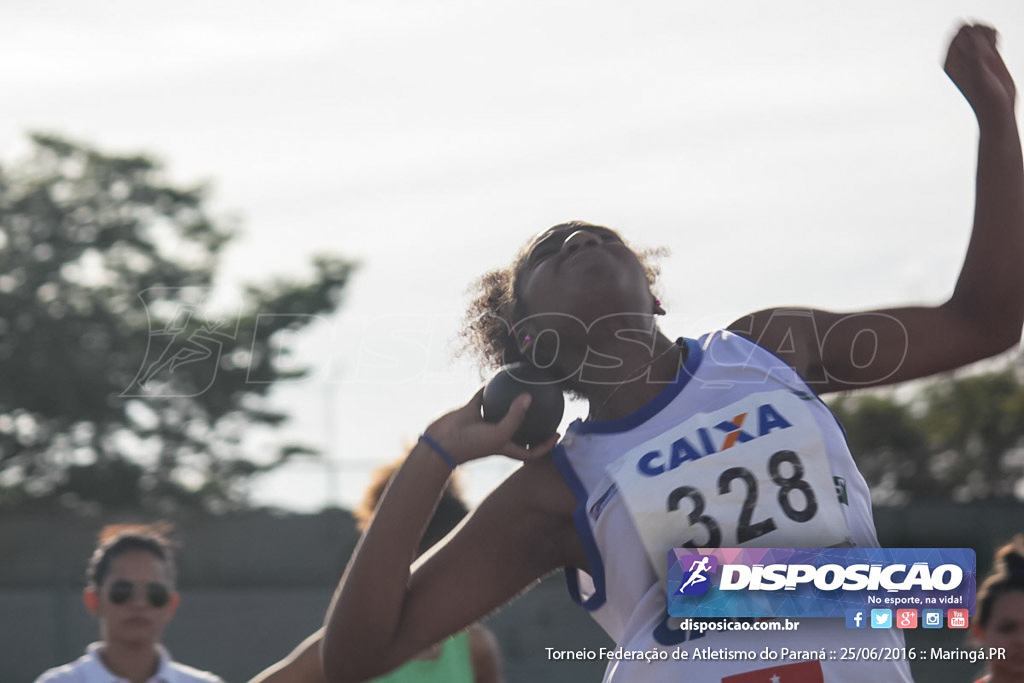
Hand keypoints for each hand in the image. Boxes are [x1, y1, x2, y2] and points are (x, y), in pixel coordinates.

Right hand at [424, 389, 558, 464]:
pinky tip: (499, 374)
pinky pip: (483, 396)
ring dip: (510, 399)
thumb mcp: (499, 434)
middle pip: (519, 429)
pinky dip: (489, 387)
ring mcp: (484, 422)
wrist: (440, 443)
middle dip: (531, 421)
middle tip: (545, 406)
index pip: (531, 451)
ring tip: (524, 384)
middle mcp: (497, 435)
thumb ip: (516, 417)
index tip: (557, 433)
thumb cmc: (472, 445)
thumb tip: (529, 396)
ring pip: (501, 409)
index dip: (546, 446)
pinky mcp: (471, 410)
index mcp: (506, 446)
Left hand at [944, 23, 1016, 124]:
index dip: (971, 35)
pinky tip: (997, 44)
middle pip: (967, 30)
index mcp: (950, 62)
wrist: (997, 109)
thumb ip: (974, 56)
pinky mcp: (988, 57)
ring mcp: (974, 56)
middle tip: (988, 45)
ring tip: (994, 44)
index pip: (957, 35)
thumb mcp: (978, 76)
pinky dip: (993, 35)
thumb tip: (972, 38)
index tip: (981, 49)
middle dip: (979, 31)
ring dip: (987, 32)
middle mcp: (960, 58)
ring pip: (978, 32)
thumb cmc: (985, 98)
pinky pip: (988, 37)